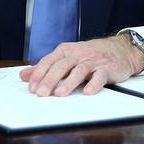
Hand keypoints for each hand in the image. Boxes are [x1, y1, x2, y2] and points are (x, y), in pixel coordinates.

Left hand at [19, 34, 143, 96]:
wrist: (119, 49)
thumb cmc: (89, 55)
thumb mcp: (66, 57)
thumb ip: (45, 67)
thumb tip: (24, 76)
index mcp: (65, 51)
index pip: (49, 61)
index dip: (39, 74)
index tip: (32, 88)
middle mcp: (78, 54)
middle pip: (62, 66)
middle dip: (50, 79)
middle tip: (41, 93)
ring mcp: (93, 61)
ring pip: (79, 70)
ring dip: (69, 82)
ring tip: (60, 94)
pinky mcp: (107, 68)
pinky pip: (100, 76)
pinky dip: (94, 84)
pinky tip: (87, 92)